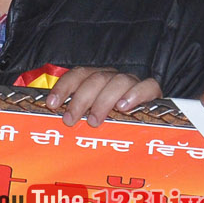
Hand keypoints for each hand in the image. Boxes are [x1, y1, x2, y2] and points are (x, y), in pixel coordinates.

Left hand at [44, 67, 162, 126]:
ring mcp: (132, 83)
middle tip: (70, 120)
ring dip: (104, 100)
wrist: (149, 125)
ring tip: (95, 120)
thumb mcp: (90, 121)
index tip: (52, 104)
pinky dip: (135, 95)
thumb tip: (51, 127)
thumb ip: (76, 118)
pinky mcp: (152, 92)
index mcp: (96, 80)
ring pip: (119, 81)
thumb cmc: (112, 126)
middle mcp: (113, 78)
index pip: (78, 75)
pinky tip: (124, 107)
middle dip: (80, 99)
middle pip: (96, 79)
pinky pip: (148, 86)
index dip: (64, 87)